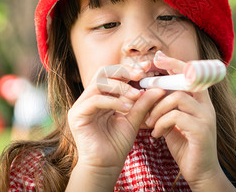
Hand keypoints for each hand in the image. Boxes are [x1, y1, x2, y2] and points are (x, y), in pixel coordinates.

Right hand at [67, 63, 164, 178]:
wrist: (105, 167)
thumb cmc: (117, 144)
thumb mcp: (134, 120)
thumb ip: (143, 104)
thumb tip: (159, 89)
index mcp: (102, 96)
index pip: (112, 73)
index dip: (128, 69)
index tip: (147, 68)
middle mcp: (89, 98)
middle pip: (103, 72)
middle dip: (123, 71)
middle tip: (141, 75)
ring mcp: (81, 105)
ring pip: (99, 83)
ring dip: (120, 87)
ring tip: (136, 96)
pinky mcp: (76, 115)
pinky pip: (95, 100)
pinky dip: (112, 101)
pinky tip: (126, 108)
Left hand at [146, 52, 233, 190]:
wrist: (201, 174)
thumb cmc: (186, 147)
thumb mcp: (174, 123)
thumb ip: (167, 108)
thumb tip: (150, 94)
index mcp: (201, 102)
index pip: (191, 74)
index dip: (175, 63)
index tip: (158, 58)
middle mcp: (206, 106)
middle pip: (185, 81)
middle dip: (161, 82)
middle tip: (143, 90)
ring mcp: (206, 118)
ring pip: (178, 98)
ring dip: (157, 108)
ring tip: (148, 122)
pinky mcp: (201, 131)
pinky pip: (176, 116)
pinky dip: (161, 123)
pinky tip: (157, 134)